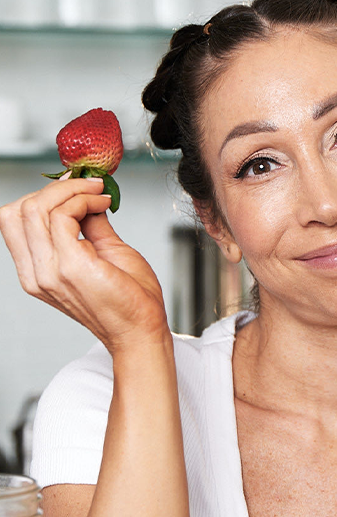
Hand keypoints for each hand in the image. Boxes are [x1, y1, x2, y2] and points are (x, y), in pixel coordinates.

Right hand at [0, 178, 168, 353]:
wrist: (142, 330)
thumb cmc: (129, 300)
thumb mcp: (104, 252)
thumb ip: (89, 225)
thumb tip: (86, 197)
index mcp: (37, 273)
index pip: (14, 222)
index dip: (42, 196)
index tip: (76, 186)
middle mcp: (37, 275)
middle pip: (18, 211)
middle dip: (54, 189)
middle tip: (88, 186)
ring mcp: (50, 272)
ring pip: (35, 209)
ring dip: (71, 191)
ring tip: (98, 194)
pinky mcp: (70, 266)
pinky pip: (62, 216)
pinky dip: (83, 200)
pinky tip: (103, 204)